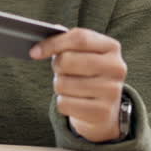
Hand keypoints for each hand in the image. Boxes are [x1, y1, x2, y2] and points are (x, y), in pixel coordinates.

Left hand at [30, 28, 127, 142]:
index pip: (79, 38)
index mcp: (112, 47)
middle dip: (56, 66)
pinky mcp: (102, 112)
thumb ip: (66, 43)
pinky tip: (75, 101)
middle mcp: (116, 68)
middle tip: (61, 70)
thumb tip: (39, 47)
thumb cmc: (88, 73)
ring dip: (59, 86)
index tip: (34, 51)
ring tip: (71, 86)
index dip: (53, 43)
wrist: (106, 107)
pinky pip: (64, 104)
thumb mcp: (84, 54)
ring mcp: (111, 91)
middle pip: (67, 60)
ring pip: (63, 84)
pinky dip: (63, 102)